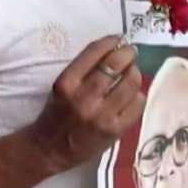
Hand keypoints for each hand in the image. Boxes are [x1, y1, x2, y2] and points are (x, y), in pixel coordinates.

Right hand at [28, 35, 144, 173]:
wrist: (50, 149)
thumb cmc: (56, 113)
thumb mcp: (62, 87)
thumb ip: (84, 70)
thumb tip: (114, 51)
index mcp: (67, 83)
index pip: (93, 52)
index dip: (110, 41)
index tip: (117, 39)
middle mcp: (84, 98)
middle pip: (115, 65)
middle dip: (127, 53)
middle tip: (130, 52)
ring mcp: (101, 115)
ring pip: (130, 84)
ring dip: (135, 73)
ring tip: (132, 73)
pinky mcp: (114, 131)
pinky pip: (136, 105)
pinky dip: (137, 96)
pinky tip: (132, 96)